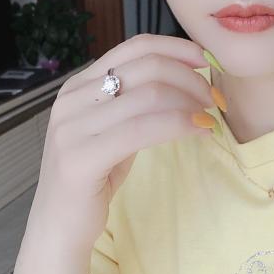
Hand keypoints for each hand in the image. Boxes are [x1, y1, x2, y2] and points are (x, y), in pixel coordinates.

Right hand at [28, 34, 216, 251]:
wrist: (59, 226)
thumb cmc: (94, 176)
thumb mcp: (115, 128)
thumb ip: (137, 101)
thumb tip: (186, 78)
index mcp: (79, 85)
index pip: (134, 46)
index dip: (176, 48)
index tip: (206, 60)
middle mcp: (71, 98)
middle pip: (146, 67)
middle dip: (190, 79)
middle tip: (213, 99)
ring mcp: (72, 127)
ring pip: (149, 95)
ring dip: (190, 103)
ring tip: (209, 117)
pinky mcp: (80, 158)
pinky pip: (142, 129)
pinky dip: (179, 125)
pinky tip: (200, 131)